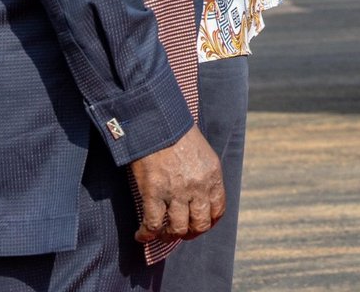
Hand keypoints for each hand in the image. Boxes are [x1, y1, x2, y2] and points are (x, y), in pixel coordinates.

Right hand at [129, 125, 223, 242]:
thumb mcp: (203, 154)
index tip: (199, 224)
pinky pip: (152, 224)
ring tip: (161, 232)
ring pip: (177, 229)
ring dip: (169, 235)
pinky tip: (141, 235)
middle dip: (191, 233)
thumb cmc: (179, 135)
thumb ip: (205, 177)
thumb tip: (200, 201)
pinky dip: (145, 235)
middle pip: (200, 225)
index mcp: (212, 175)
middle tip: (180, 231)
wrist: (158, 123)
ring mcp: (176, 192)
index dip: (209, 221)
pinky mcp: (153, 193)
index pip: (218, 210)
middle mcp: (197, 186)